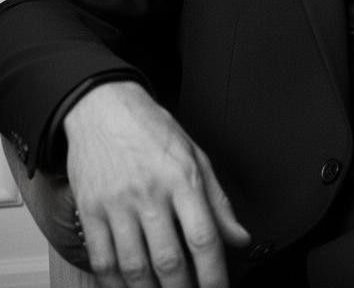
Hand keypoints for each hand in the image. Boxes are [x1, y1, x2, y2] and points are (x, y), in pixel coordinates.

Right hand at [64, 81, 249, 287]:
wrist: (102, 107)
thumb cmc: (151, 130)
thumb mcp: (195, 155)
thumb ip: (218, 202)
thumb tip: (240, 238)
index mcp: (182, 177)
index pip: (203, 237)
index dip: (214, 275)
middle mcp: (150, 192)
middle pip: (169, 260)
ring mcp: (117, 203)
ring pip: (134, 267)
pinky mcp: (90, 210)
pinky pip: (103, 260)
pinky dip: (116, 283)